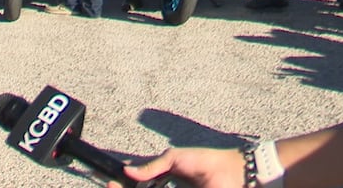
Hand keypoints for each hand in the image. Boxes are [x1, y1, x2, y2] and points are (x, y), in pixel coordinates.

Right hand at [105, 147, 243, 187]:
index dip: (122, 182)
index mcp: (160, 175)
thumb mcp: (174, 158)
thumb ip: (152, 166)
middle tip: (113, 187)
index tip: (111, 183)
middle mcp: (163, 187)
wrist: (231, 172)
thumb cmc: (203, 161)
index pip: (136, 180)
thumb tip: (128, 171)